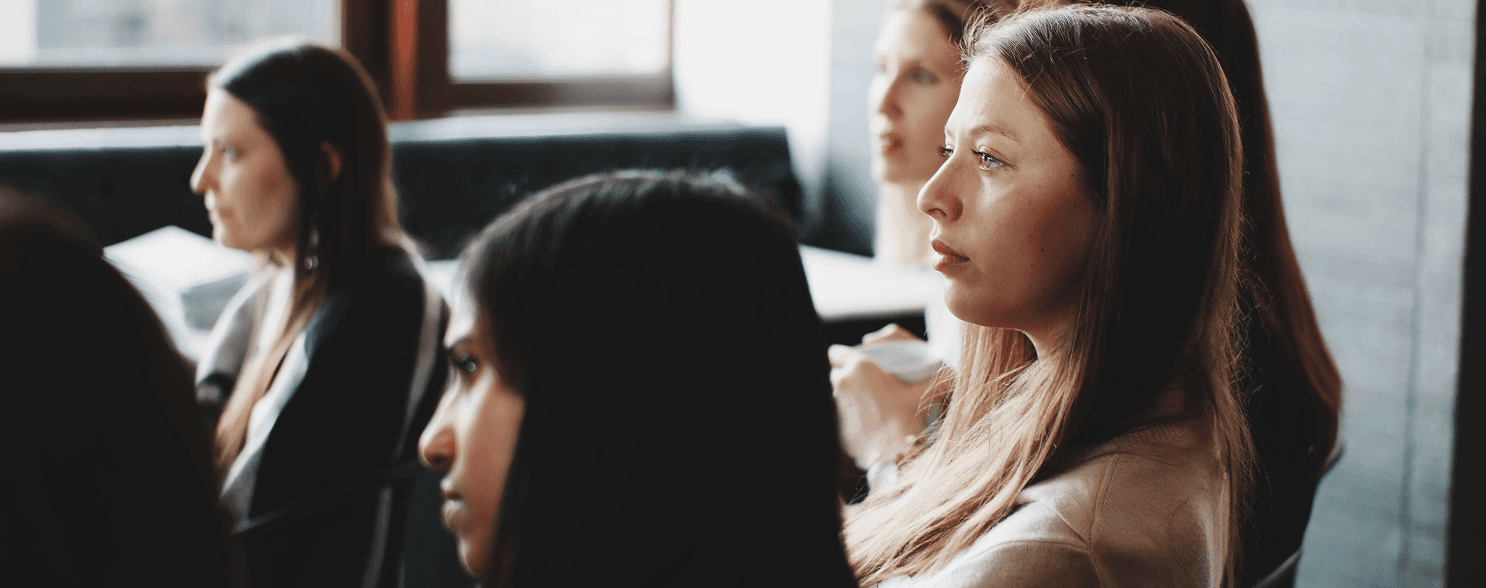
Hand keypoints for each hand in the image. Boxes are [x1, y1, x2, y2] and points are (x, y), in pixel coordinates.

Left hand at [831, 325, 932, 469]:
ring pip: (835, 396)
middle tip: (865, 384)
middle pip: (834, 374)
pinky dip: (848, 419)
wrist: (898, 456)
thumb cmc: (912, 418)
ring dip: (846, 398)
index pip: (835, 353)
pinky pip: (839, 418)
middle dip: (845, 377)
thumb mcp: (927, 390)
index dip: (843, 356)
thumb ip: (941, 375)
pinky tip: (864, 424)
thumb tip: (953, 370)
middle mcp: (841, 384)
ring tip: (867, 405)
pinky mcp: (837, 428)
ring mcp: (836, 407)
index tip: (855, 363)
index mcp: (859, 366)